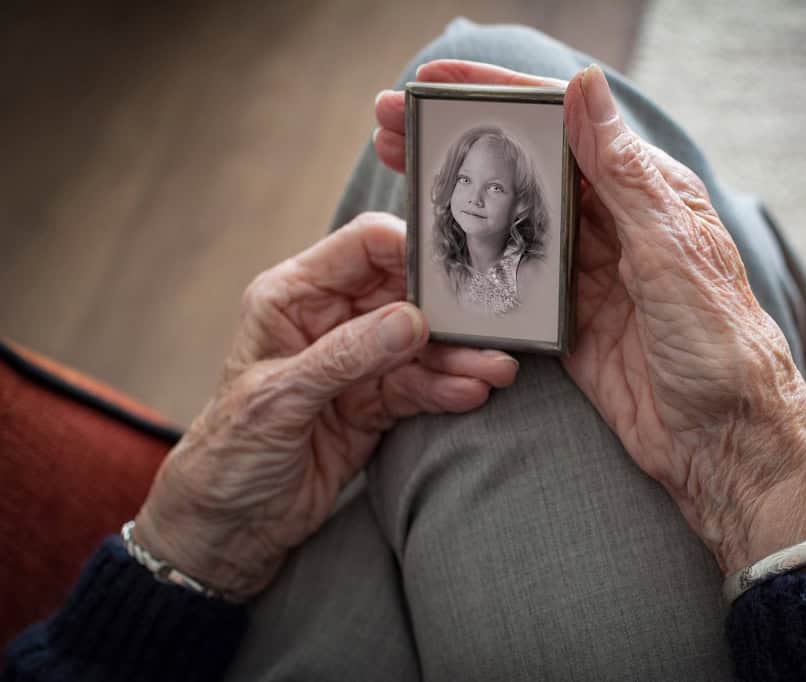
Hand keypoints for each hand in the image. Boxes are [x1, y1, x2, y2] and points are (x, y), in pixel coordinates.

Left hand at [134, 212, 518, 597]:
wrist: (231, 526)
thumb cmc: (229, 453)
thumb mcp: (279, 398)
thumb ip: (345, 356)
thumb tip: (411, 322)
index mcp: (294, 297)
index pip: (363, 248)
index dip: (409, 250)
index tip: (451, 270)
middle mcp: (330, 321)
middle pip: (404, 296)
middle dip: (447, 313)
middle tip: (490, 327)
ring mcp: (357, 363)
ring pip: (420, 346)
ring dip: (458, 357)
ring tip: (496, 370)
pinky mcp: (376, 402)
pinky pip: (420, 386)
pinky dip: (447, 389)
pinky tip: (472, 392)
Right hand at [376, 62, 805, 573]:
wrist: (725, 442)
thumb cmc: (721, 345)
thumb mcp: (672, 251)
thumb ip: (625, 174)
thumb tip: (583, 86)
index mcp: (645, 191)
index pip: (563, 124)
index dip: (497, 96)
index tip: (434, 81)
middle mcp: (614, 225)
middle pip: (525, 167)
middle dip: (459, 139)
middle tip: (391, 123)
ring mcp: (587, 274)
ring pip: (511, 220)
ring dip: (457, 196)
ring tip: (396, 171)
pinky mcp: (568, 322)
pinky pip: (510, 282)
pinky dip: (472, 263)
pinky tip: (431, 251)